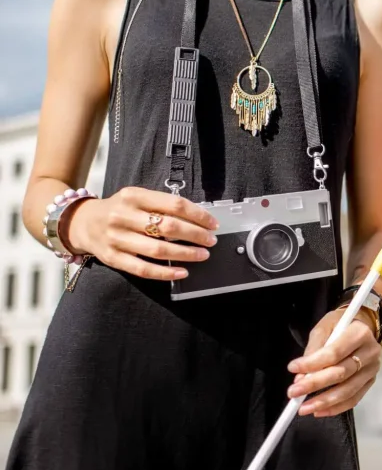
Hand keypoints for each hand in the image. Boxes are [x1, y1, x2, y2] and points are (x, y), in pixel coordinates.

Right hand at [66, 186, 218, 280]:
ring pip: (158, 250)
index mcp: (133, 196)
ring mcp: (116, 238)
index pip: (174, 205)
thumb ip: (161, 205)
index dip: (198, 215)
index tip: (212, 224)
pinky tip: (183, 272)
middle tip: (210, 241)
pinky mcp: (112, 258)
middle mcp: (123, 216)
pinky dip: (166, 273)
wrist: (81, 222)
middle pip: (168, 227)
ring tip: (202, 255)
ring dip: (186, 254)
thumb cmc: (119, 210)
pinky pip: (143, 269)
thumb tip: (197, 219)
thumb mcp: (136, 198)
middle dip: (196, 235)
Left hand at [287, 308, 380, 416]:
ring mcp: (373, 369)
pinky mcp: (371, 381)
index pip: (334, 353)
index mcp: (360, 333)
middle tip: (293, 393)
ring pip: (348, 390)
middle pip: (341, 373)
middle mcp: (371, 352)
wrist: (363, 326)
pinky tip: (319, 411)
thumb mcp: (324, 328)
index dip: (313, 363)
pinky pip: (354, 399)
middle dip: (315, 385)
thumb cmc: (340, 324)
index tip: (292, 369)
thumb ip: (313, 350)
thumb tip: (301, 377)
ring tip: (304, 408)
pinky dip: (336, 408)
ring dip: (324, 402)